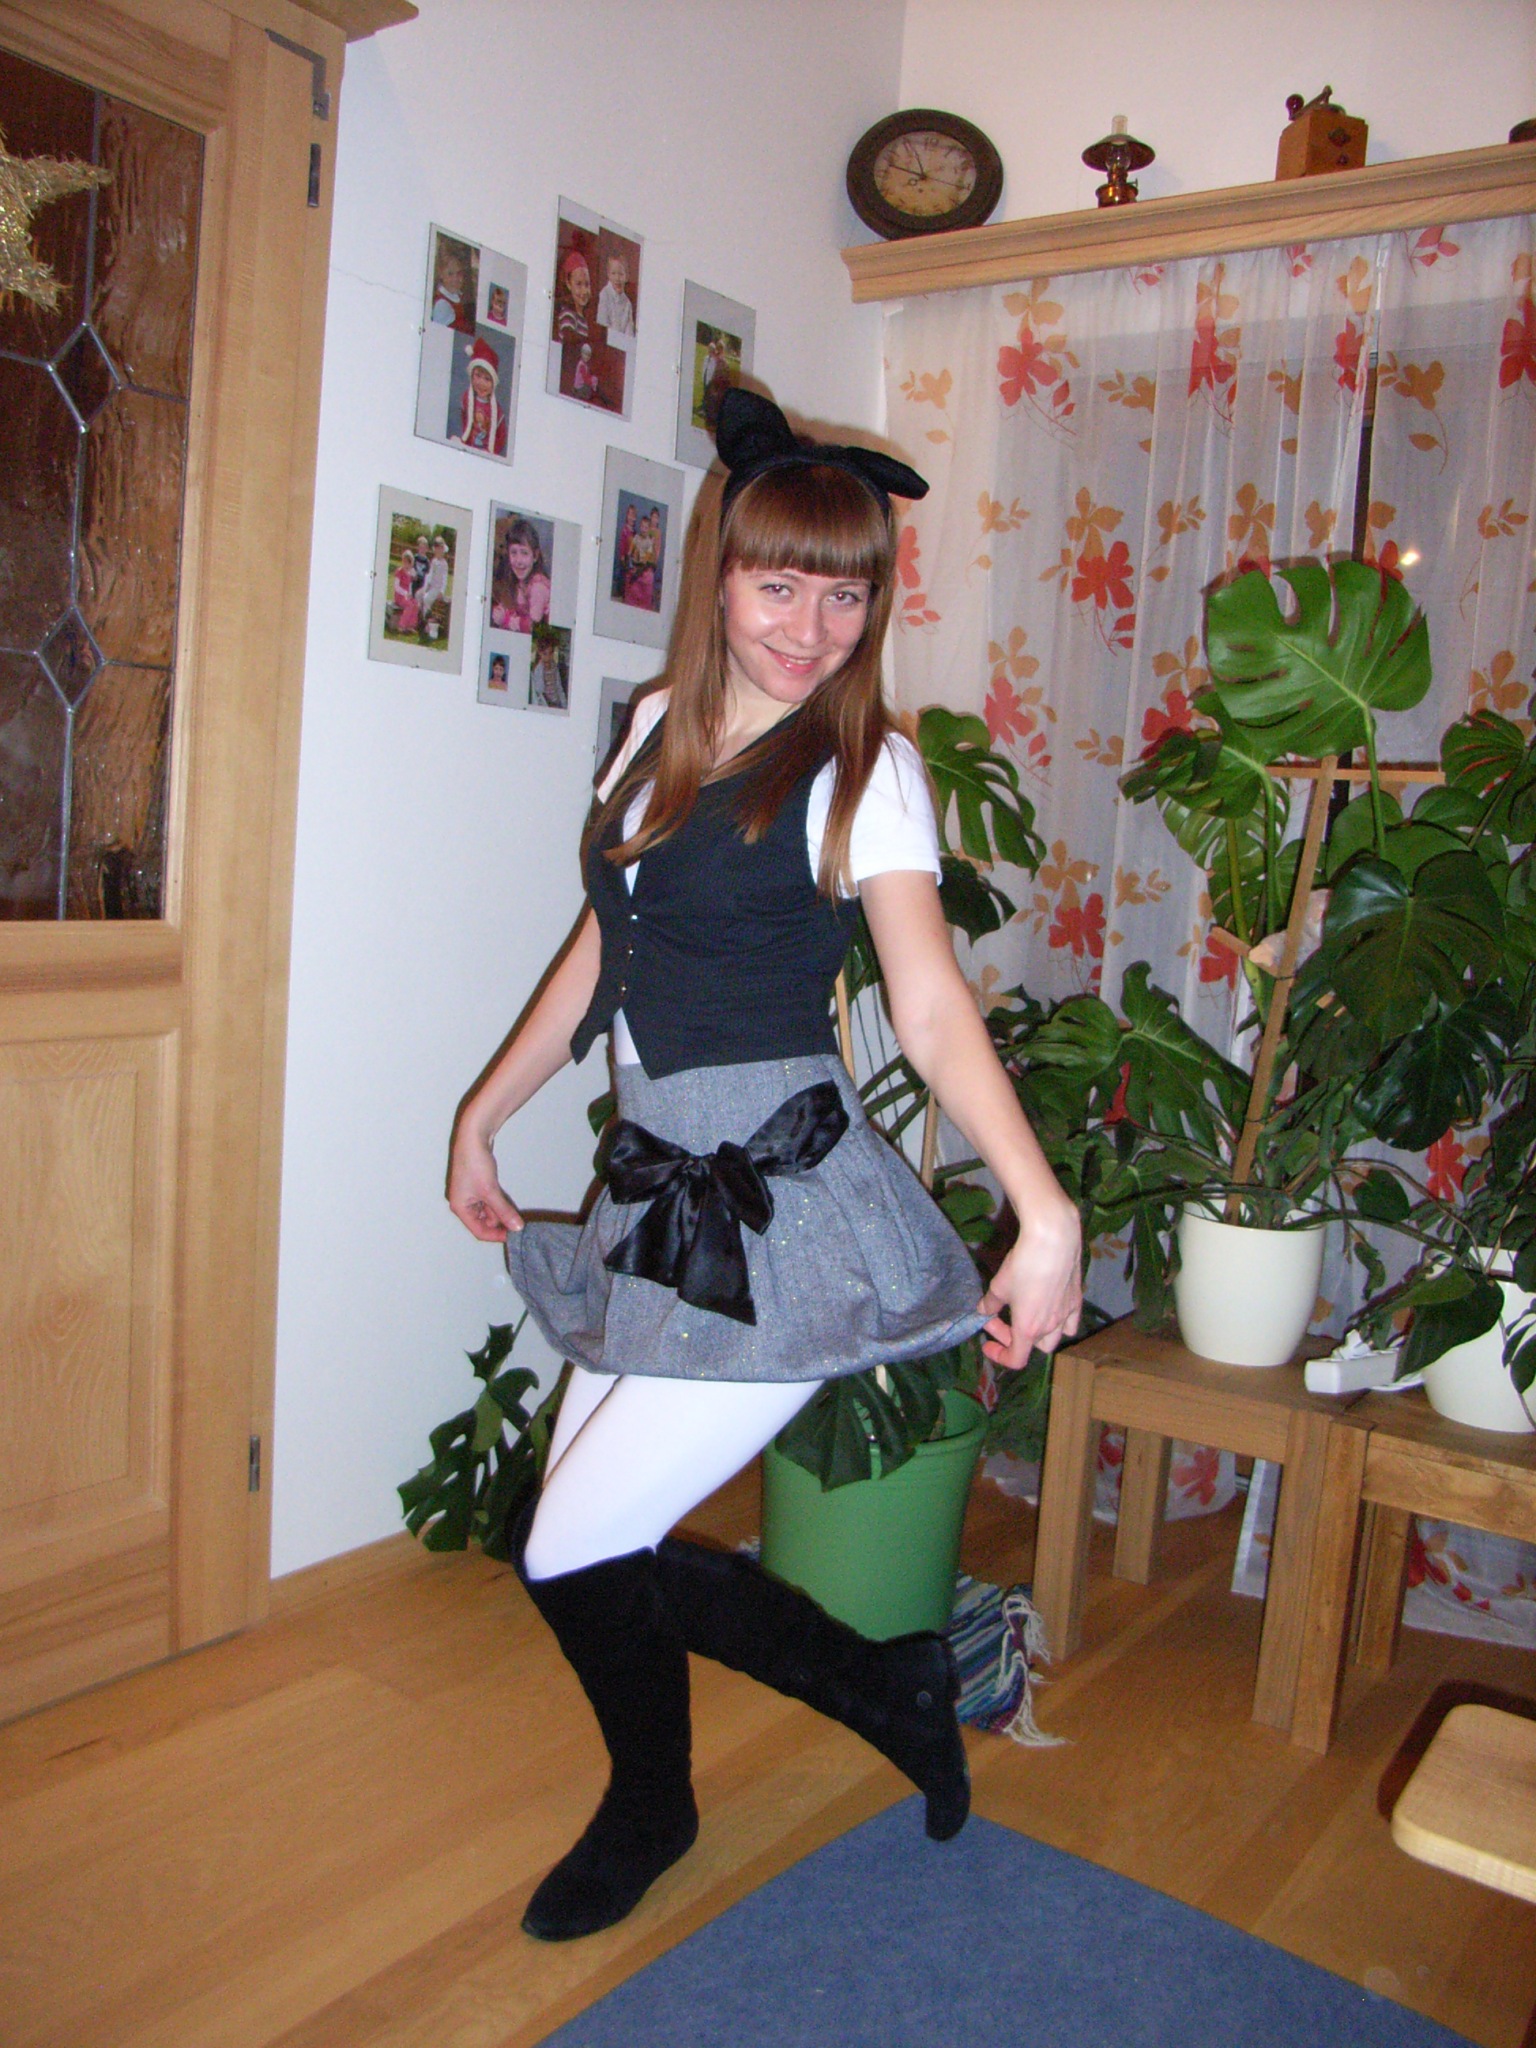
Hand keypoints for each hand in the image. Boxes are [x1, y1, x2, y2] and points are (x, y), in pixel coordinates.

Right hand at [448, 1127, 522, 1242]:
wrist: (472, 1137)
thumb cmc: (474, 1162)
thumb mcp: (490, 1191)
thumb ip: (503, 1211)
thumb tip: (515, 1227)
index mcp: (459, 1207)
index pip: (479, 1231)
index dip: (496, 1235)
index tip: (512, 1235)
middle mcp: (462, 1203)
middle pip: (482, 1222)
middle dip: (499, 1222)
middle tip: (515, 1221)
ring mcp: (468, 1194)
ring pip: (486, 1211)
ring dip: (499, 1212)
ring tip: (511, 1210)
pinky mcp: (476, 1186)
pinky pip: (487, 1201)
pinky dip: (497, 1203)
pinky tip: (506, 1201)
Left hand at [978, 1198, 1082, 1371]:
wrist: (1054, 1240)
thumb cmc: (1022, 1265)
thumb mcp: (998, 1286)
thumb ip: (990, 1304)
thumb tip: (984, 1311)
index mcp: (1028, 1329)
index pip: (1016, 1359)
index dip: (999, 1356)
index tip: (987, 1343)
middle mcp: (1051, 1327)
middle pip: (1033, 1347)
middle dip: (1014, 1339)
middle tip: (999, 1320)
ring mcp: (1067, 1315)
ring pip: (1054, 1338)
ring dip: (1038, 1334)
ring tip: (1027, 1316)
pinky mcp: (1077, 1300)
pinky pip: (1070, 1323)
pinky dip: (1060, 1324)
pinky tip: (1051, 1309)